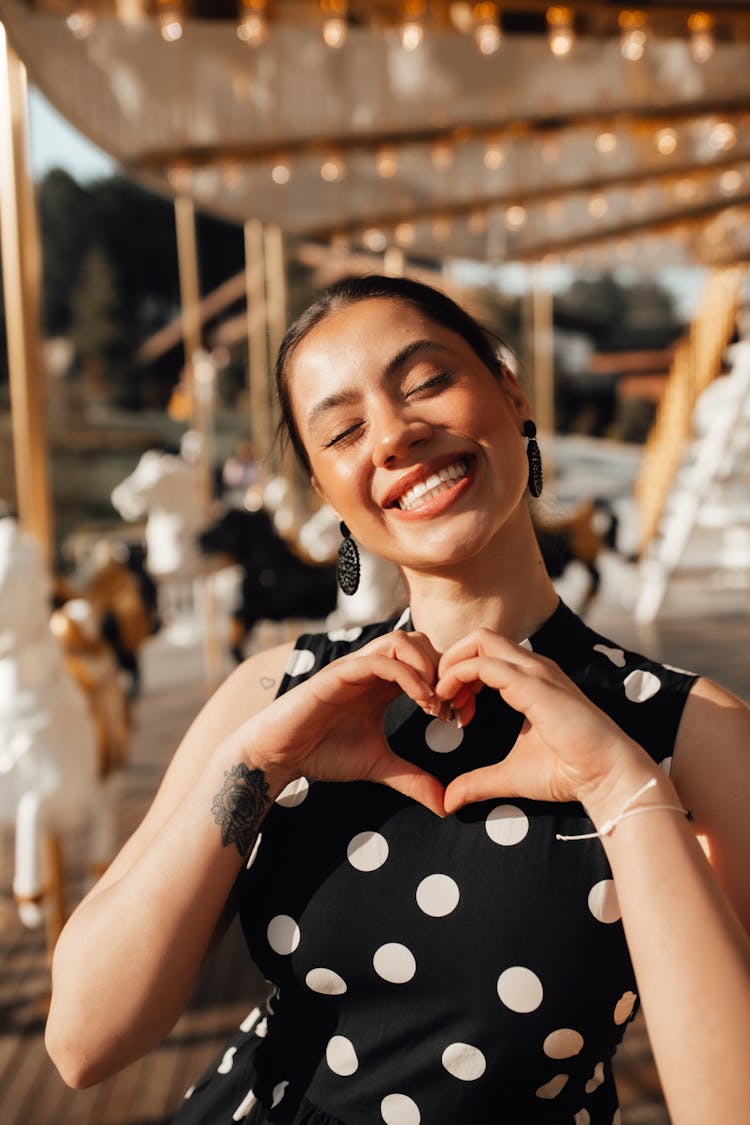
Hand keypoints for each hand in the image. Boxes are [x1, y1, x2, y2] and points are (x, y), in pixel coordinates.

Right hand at [234, 631, 445, 816]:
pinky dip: (407, 675)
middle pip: (420, 640)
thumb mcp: (379, 767)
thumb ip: (411, 779)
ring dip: (427, 666)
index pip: (427, 660)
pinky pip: (379, 660)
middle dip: (443, 668)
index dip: (449, 682)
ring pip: (402, 640)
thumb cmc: (323, 752)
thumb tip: (444, 806)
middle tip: (451, 705)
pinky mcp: (339, 673)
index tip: (459, 716)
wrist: (279, 755)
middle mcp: (372, 668)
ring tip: (435, 702)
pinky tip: (421, 702)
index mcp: (383, 683)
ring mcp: (355, 667)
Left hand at [435, 629, 651, 814]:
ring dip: (452, 667)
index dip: (459, 677)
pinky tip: (451, 704)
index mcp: (530, 680)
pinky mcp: (532, 684)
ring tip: (444, 701)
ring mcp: (534, 671)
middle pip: (479, 638)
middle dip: (450, 662)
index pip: (484, 655)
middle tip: (442, 699)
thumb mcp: (509, 776)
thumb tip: (447, 801)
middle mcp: (533, 668)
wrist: (606, 776)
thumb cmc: (567, 772)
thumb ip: (477, 783)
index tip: (451, 711)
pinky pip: (483, 664)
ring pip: (480, 641)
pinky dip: (457, 676)